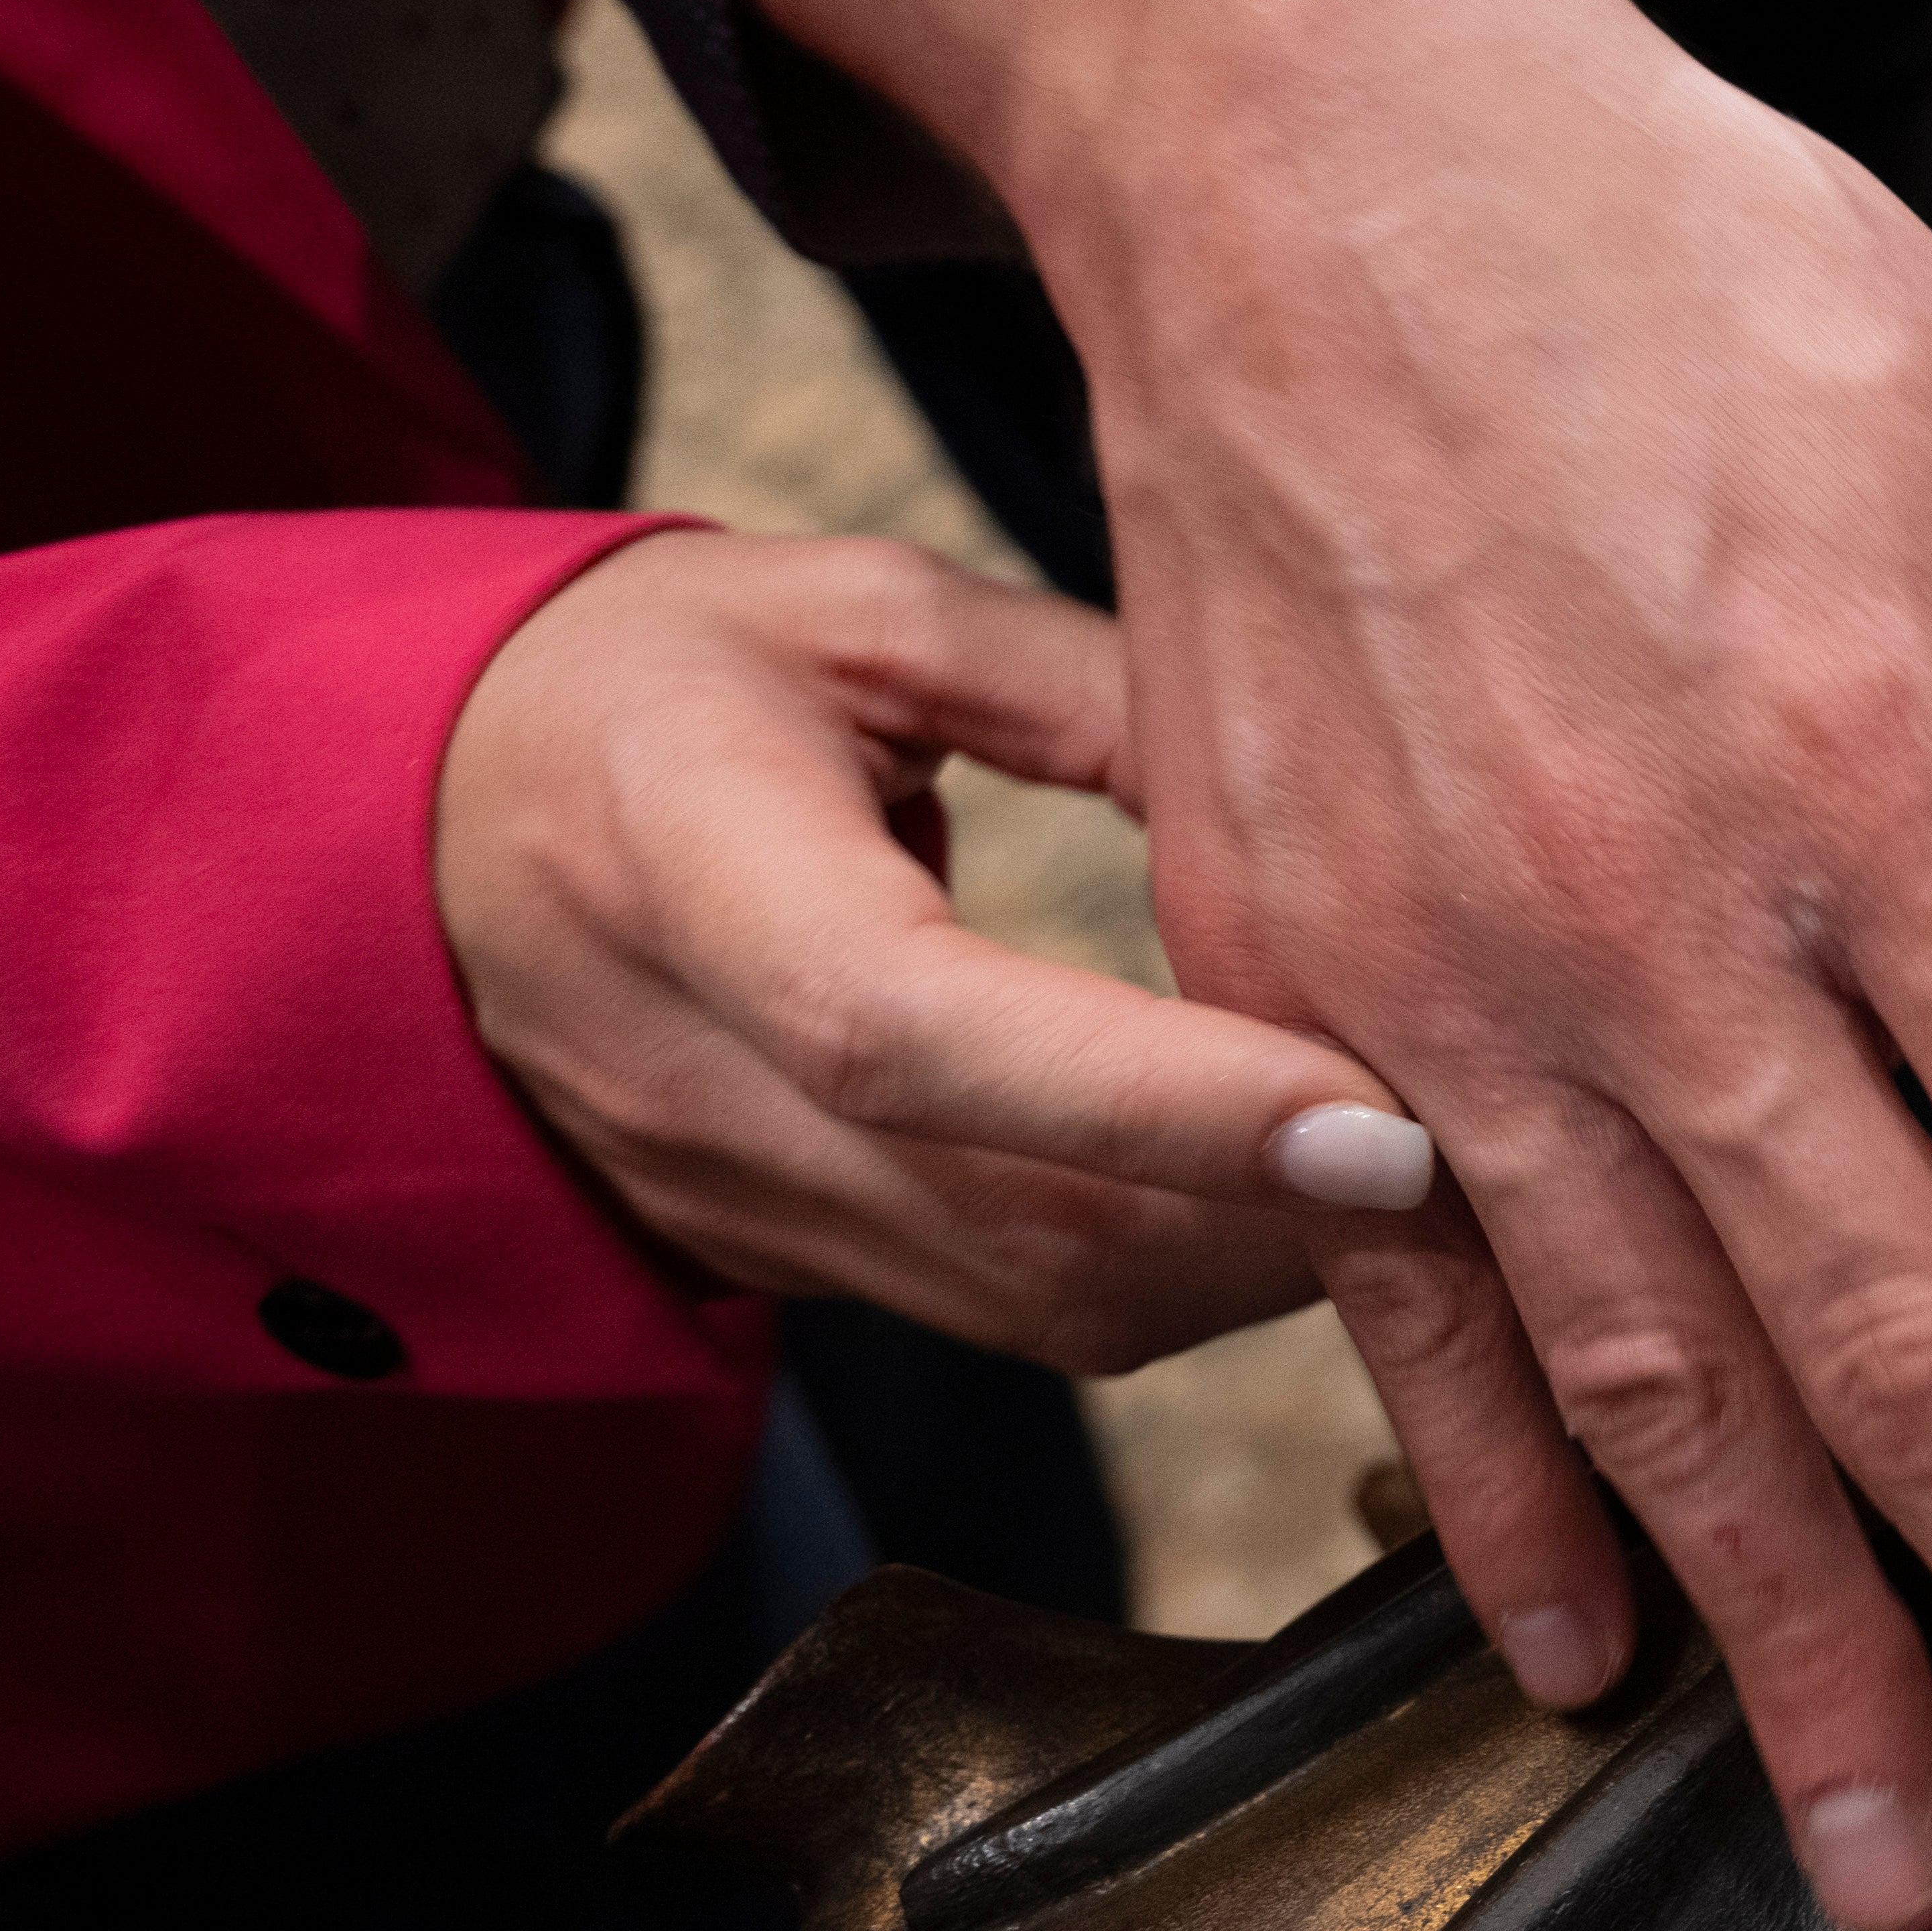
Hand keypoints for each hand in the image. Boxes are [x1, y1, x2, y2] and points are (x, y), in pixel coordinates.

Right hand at [437, 528, 1398, 1370]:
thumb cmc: (645, 689)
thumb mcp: (844, 614)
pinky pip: (1038, 1316)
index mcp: (690, 880)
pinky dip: (1205, 1277)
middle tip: (1516, 1164)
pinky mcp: (811, 1266)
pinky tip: (1330, 1204)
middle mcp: (704, 1088)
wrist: (414, 844)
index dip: (1159, 1100)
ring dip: (1271, 1270)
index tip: (1381, 1124)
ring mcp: (750, 1210)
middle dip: (1290, 1218)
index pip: (926, 1036)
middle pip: (1031, 1224)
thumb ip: (1077, 686)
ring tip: (1465, 1190)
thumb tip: (1320, 769)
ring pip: (1059, 1309)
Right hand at [742, 0, 1931, 1930]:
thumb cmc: (1692, 263)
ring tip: (1920, 1872)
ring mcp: (1449, 973)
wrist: (1304, 146)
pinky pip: (1410, 1302)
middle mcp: (1673, 914)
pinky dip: (1505, 1507)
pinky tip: (1596, 1672)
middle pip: (1925, 1365)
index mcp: (1892, 771)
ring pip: (1672, 1395)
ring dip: (1808, 1663)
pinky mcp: (1286, 979)